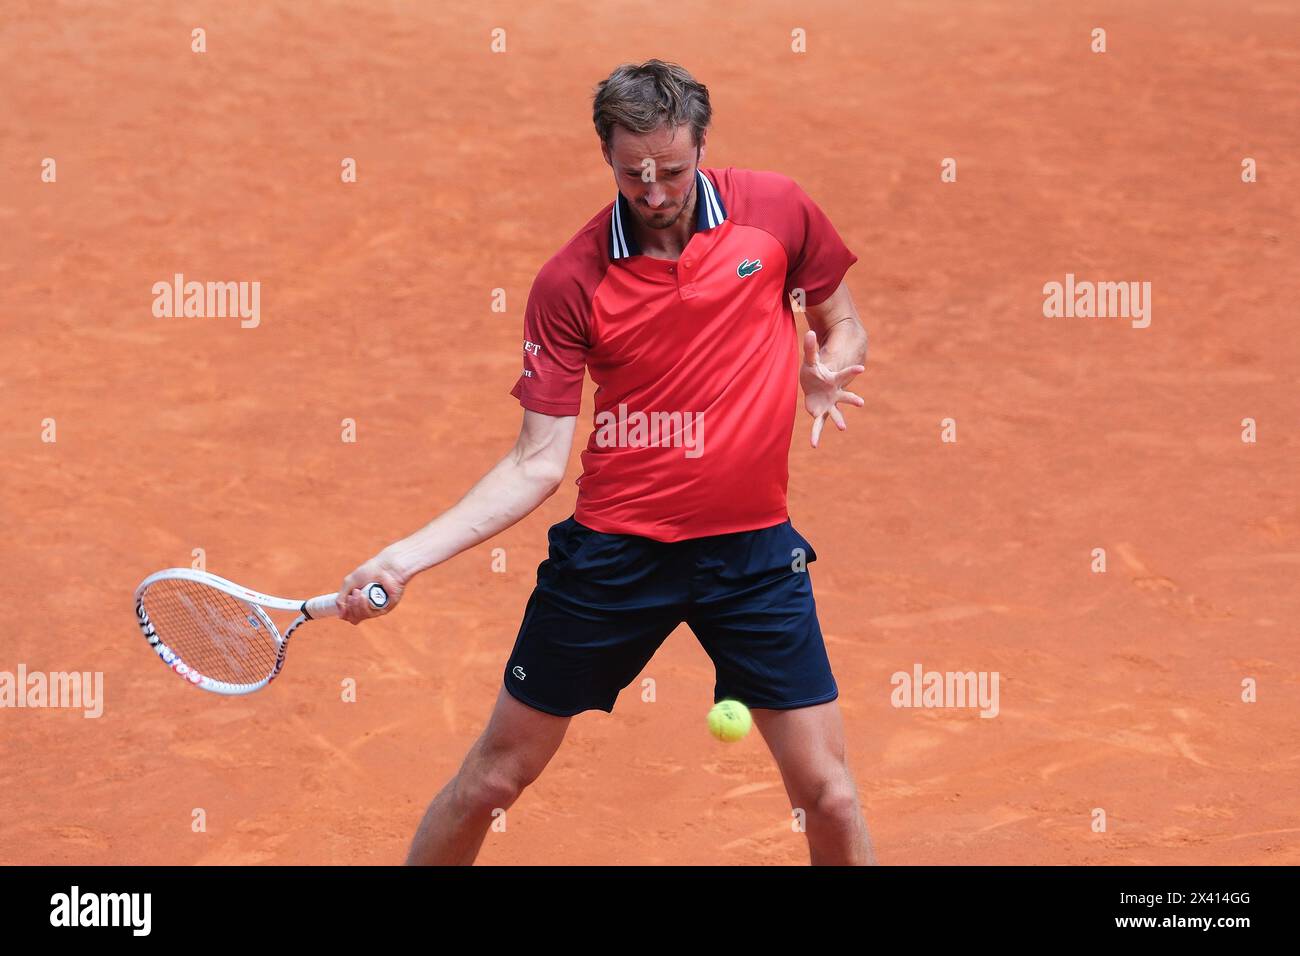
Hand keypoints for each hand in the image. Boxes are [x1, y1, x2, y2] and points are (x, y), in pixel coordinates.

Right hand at [335, 552, 406, 624]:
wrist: (386, 567)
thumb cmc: (370, 571)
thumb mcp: (349, 583)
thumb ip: (341, 598)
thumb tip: (340, 615)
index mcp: (357, 600)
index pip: (347, 614)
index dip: (343, 610)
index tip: (344, 599)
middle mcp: (366, 606)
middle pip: (351, 617)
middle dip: (349, 606)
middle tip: (353, 594)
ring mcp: (374, 608)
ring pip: (358, 618)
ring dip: (355, 605)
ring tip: (358, 592)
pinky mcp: (383, 608)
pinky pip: (369, 614)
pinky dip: (364, 606)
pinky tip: (364, 596)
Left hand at [798, 329, 864, 446]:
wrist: (814, 385)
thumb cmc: (815, 372)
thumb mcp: (811, 360)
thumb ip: (810, 348)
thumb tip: (809, 332)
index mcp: (834, 379)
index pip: (844, 374)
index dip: (852, 371)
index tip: (861, 369)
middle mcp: (835, 393)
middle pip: (846, 396)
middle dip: (853, 399)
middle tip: (861, 403)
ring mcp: (830, 404)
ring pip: (836, 413)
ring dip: (839, 420)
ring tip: (843, 427)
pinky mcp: (821, 413)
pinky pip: (819, 425)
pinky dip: (816, 434)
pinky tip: (814, 444)